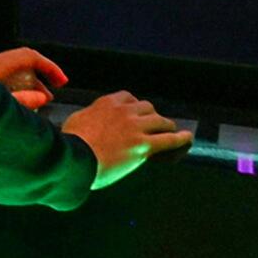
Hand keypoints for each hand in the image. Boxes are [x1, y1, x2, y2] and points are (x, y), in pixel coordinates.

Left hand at [0, 47, 67, 110]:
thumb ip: (24, 101)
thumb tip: (43, 97)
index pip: (29, 57)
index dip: (50, 68)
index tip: (62, 82)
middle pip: (21, 64)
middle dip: (38, 79)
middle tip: (49, 97)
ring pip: (9, 72)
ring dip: (25, 85)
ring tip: (35, 104)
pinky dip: (12, 88)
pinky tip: (15, 105)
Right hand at [61, 90, 193, 190]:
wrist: (74, 159)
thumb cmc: (69, 144)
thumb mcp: (74, 122)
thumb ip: (86, 119)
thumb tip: (84, 124)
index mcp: (107, 103)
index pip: (127, 98)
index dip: (134, 106)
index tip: (135, 112)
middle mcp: (125, 111)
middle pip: (146, 108)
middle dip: (151, 115)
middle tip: (154, 124)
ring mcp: (136, 127)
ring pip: (160, 121)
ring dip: (166, 125)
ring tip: (171, 130)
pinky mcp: (144, 145)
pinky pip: (169, 139)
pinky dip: (180, 138)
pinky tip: (187, 138)